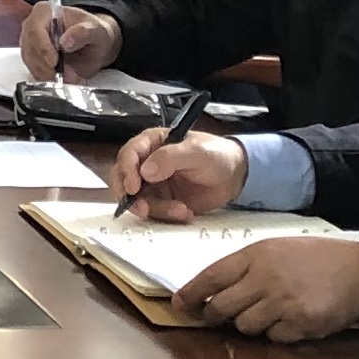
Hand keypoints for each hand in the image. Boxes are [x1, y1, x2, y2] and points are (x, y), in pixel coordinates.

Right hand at [22, 1, 122, 82]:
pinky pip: (33, 70)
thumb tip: (65, 42)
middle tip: (63, 76)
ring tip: (66, 79)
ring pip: (30, 61)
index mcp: (45, 12)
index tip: (54, 62)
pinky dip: (45, 78)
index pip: (35, 30)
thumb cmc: (94, 32)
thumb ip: (83, 33)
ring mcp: (29, 42)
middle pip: (29, 47)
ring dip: (46, 73)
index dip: (43, 47)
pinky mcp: (32, 58)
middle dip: (45, 65)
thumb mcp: (96, 30)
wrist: (95, 44)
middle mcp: (32, 25)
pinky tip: (59, 79)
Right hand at [107, 127, 246, 219]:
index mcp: (152, 143)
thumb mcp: (197, 151)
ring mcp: (153, 184)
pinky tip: (185, 212)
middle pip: (122, 178)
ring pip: (137, 199)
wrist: (235, 177)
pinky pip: (154, 211)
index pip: (128, 154)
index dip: (126, 170)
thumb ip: (171, 157)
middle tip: (142, 208)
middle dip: (129, 195)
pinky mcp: (162, 201)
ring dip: (156, 209)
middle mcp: (147, 163)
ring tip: (180, 210)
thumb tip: (146, 171)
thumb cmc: (217, 155)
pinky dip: (166, 215)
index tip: (133, 187)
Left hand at [175, 233, 358, 340]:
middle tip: (212, 317)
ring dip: (248, 324)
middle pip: (221, 307)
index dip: (191, 293)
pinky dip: (277, 333)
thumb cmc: (317, 258)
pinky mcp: (299, 325)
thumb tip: (215, 288)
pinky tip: (291, 319)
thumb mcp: (277, 249)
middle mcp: (265, 279)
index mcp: (256, 256)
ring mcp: (282, 304)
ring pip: (244, 326)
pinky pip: (273, 337)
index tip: (179, 303)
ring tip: (267, 312)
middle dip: (212, 315)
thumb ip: (247, 266)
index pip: (211, 277)